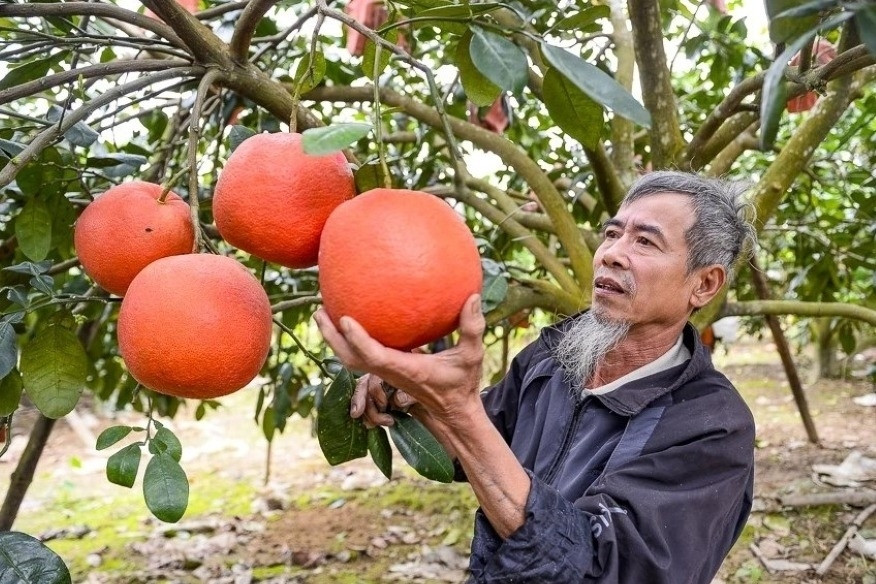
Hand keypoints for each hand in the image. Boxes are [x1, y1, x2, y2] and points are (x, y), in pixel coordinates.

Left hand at [314, 294, 484, 423]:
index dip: (357, 339)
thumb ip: (472, 328)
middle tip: (319, 310)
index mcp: (407, 370)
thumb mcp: (472, 355)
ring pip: (351, 360)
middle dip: (332, 337)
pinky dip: (348, 341)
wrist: (454, 412)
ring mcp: (385, 374)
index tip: (344, 318)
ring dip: (334, 339)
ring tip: (323, 313)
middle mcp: (390, 373)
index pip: (375, 356)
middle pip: (350, 359)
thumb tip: (472, 296)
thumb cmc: (463, 384)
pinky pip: (361, 356)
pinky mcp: (386, 372)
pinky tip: (348, 321)